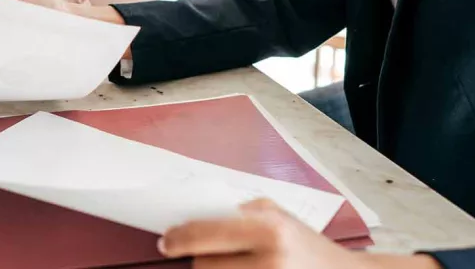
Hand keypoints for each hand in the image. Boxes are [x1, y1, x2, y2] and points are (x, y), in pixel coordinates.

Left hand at [160, 200, 440, 268]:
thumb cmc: (308, 245)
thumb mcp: (280, 216)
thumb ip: (242, 212)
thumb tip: (198, 215)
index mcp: (268, 230)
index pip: (204, 234)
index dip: (178, 238)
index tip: (166, 241)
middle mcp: (269, 261)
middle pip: (205, 264)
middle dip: (200, 258)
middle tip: (206, 254)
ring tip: (234, 263)